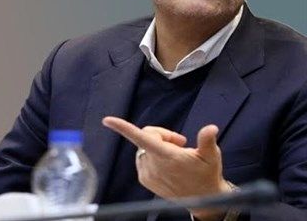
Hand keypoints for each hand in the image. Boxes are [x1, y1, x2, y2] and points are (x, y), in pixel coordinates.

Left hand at [102, 116, 233, 220]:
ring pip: (144, 146)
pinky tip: (167, 165)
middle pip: (147, 135)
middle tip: (179, 142)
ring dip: (157, 146)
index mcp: (165, 155)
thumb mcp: (211, 156)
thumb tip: (211, 128)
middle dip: (162, 135)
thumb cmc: (206, 175)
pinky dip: (152, 157)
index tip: (107, 120)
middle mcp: (153, 164)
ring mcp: (147, 173)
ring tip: (175, 155)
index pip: (140, 137)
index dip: (122, 127)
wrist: (203, 200)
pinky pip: (143, 158)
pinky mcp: (145, 180)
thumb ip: (207, 140)